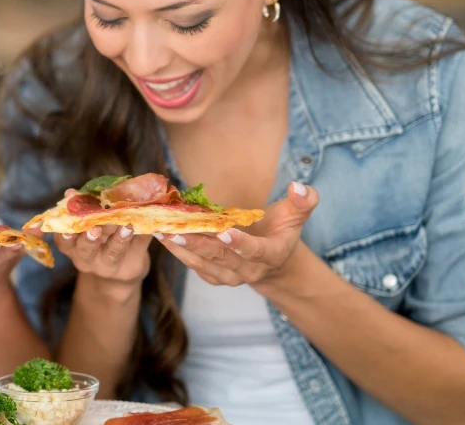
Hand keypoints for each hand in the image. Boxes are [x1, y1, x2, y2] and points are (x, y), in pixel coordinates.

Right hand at [42, 189, 153, 289]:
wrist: (121, 268)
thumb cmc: (100, 238)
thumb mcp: (88, 226)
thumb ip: (82, 210)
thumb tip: (70, 192)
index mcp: (74, 247)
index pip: (64, 242)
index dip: (64, 233)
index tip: (68, 222)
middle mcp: (88, 259)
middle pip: (86, 251)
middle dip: (89, 239)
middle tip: (95, 229)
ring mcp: (110, 265)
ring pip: (113, 254)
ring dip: (119, 240)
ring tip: (126, 227)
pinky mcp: (131, 266)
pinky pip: (138, 249)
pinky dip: (142, 236)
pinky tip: (148, 226)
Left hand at [154, 182, 318, 287]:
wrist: (273, 262)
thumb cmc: (282, 230)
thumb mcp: (297, 215)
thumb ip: (303, 202)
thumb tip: (299, 186)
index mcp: (272, 255)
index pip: (256, 251)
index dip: (241, 243)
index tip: (224, 232)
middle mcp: (250, 270)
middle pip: (222, 258)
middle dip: (198, 244)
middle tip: (176, 229)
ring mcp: (231, 277)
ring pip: (204, 264)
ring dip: (181, 248)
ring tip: (160, 232)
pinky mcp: (215, 277)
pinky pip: (195, 267)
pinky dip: (179, 253)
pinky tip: (163, 237)